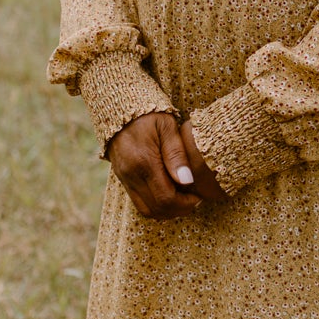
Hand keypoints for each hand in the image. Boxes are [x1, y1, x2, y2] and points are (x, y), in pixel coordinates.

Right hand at [107, 112, 226, 219]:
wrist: (119, 107)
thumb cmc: (149, 114)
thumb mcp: (167, 126)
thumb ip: (177, 154)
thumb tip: (187, 181)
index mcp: (144, 162)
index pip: (166, 198)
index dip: (185, 203)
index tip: (199, 196)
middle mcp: (131, 175)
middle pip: (157, 209)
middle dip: (179, 209)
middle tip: (195, 200)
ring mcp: (125, 179)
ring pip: (146, 210)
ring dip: (167, 211)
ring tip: (183, 200)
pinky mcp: (123, 179)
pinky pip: (139, 203)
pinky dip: (156, 206)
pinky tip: (170, 195)